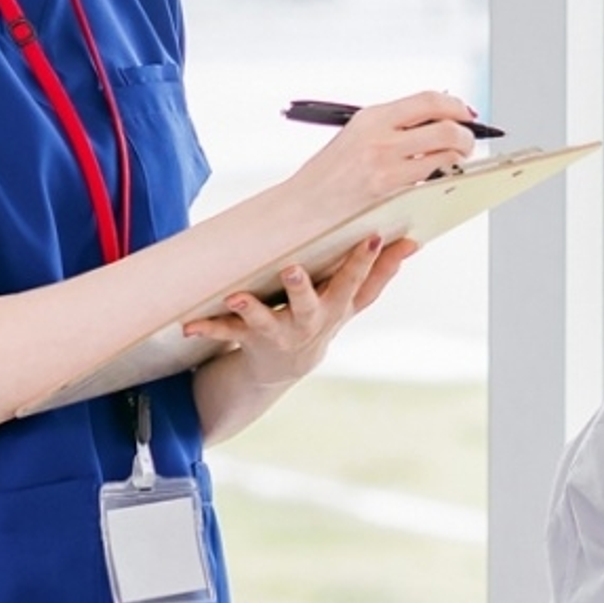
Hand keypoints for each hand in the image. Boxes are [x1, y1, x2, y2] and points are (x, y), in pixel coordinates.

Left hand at [184, 230, 416, 397]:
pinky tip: (189, 322)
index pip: (355, 282)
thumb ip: (380, 272)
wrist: (285, 366)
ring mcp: (277, 333)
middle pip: (308, 304)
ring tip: (236, 297)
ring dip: (251, 310)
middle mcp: (309, 322)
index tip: (372, 237)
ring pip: (264, 321)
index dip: (365, 262)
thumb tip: (414, 241)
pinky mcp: (247, 339)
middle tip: (292, 269)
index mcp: (336, 306)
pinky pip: (225, 333)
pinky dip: (207, 327)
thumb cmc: (322, 318)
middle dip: (301, 288)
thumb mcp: (353, 300)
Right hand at [291, 91, 486, 225]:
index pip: (428, 100)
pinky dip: (444, 179)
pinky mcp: (390, 192)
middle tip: (466, 144)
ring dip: (460, 160)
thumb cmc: (328, 177)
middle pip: (446, 127)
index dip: (456, 106)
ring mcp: (385, 165)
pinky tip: (441, 181)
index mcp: (372, 117)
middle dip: (466, 136)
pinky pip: (433, 181)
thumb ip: (392, 128)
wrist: (300, 208)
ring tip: (456, 164)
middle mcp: (380, 137)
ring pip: (446, 155)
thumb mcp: (356, 137)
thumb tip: (434, 121)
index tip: (466, 115)